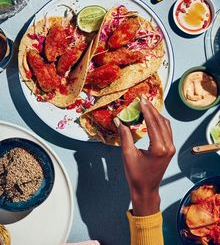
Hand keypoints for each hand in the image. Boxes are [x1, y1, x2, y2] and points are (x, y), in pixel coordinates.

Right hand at [114, 97, 175, 215]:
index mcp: (159, 148)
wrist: (146, 190)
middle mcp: (168, 147)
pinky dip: (159, 122)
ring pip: (165, 125)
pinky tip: (151, 117)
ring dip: (156, 115)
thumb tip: (120, 121)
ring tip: (146, 106)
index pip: (153, 123)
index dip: (146, 110)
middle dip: (151, 109)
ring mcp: (171, 148)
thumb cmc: (136, 175)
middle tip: (143, 100)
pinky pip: (166, 130)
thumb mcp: (127, 154)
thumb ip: (125, 136)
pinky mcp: (170, 149)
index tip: (141, 100)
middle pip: (161, 122)